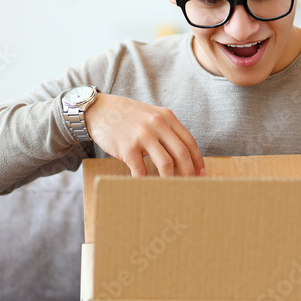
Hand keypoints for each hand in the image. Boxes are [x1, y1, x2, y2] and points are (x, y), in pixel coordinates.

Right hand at [84, 93, 205, 177]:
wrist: (100, 110)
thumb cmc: (128, 115)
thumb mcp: (152, 114)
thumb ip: (167, 130)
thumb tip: (181, 157)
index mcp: (167, 117)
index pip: (189, 142)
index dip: (197, 161)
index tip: (201, 174)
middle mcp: (157, 124)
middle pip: (181, 154)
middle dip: (189, 174)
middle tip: (191, 186)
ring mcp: (142, 136)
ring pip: (165, 164)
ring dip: (171, 181)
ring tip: (172, 190)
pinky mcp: (127, 148)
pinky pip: (141, 171)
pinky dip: (147, 182)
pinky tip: (149, 188)